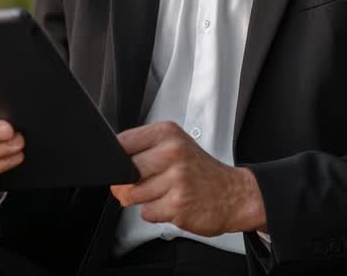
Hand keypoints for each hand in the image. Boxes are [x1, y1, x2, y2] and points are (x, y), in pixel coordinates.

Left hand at [110, 121, 266, 236]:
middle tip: (144, 183)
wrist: (235, 194)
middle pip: (124, 172)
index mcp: (168, 133)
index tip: (124, 164)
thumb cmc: (201, 170)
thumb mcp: (175, 145)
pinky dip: (155, 212)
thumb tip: (112, 164)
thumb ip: (144, 149)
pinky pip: (147, 213)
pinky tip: (171, 204)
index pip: (122, 142)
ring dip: (143, 199)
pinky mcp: (178, 206)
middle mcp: (172, 153)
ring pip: (132, 195)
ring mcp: (176, 180)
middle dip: (126, 183)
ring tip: (163, 192)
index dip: (117, 158)